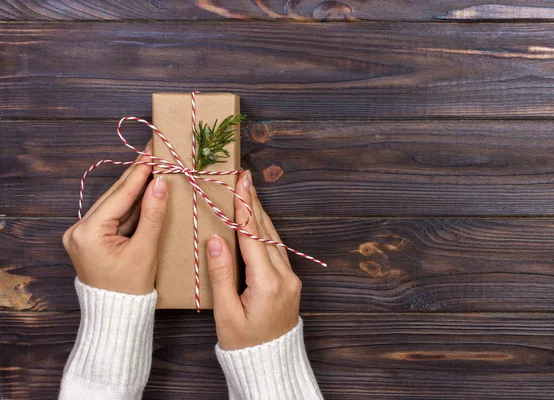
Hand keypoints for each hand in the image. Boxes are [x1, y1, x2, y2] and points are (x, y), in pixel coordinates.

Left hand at [62, 140, 168, 294]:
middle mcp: (79, 230)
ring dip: (134, 190)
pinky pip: (113, 217)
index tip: (152, 153)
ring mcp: (82, 234)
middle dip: (136, 177)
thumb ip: (153, 214)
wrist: (117, 314)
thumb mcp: (145, 249)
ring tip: (152, 167)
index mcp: (88, 233)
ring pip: (114, 206)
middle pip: (114, 198)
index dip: (139, 174)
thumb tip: (160, 183)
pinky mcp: (90, 239)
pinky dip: (130, 207)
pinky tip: (145, 191)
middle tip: (152, 153)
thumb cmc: (131, 288)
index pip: (119, 197)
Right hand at [207, 170, 301, 349]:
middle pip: (266, 232)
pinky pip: (277, 249)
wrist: (270, 364)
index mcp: (267, 283)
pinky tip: (258, 221)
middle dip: (254, 203)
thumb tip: (216, 239)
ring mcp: (290, 279)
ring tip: (250, 191)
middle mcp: (284, 276)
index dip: (244, 209)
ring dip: (260, 214)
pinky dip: (265, 231)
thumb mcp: (226, 313)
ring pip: (273, 238)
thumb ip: (221, 274)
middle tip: (245, 177)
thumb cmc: (244, 344)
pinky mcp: (290, 282)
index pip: (253, 237)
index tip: (241, 185)